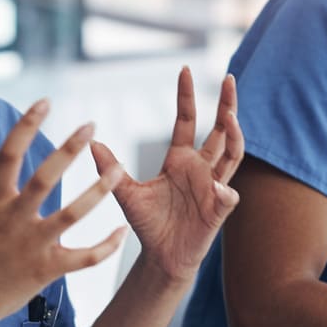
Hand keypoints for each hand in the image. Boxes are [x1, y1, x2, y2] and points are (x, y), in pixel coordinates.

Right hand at [0, 100, 126, 326]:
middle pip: (45, 176)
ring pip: (72, 214)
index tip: (44, 102)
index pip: (10, 153)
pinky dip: (106, 246)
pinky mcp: (45, 271)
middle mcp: (13, 219)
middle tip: (90, 125)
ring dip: (98, 190)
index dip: (26, 125)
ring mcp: (30, 245)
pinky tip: (122, 231)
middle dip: (69, 148)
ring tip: (119, 170)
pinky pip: (83, 258)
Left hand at [90, 67, 242, 282]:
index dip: (187, 96)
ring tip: (231, 118)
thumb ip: (111, 170)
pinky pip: (227, 196)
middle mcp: (201, 168)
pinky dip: (225, 191)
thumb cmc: (148, 224)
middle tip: (229, 78)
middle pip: (221, 130)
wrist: (161, 258)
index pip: (187, 120)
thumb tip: (91, 143)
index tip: (185, 69)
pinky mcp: (218, 211)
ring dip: (235, 136)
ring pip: (233, 155)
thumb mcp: (126, 193)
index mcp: (180, 159)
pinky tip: (219, 188)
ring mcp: (214, 187)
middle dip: (227, 104)